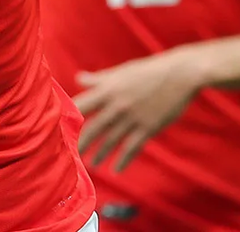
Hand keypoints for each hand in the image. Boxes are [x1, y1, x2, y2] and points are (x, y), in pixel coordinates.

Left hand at [74, 48, 204, 171]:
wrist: (181, 73)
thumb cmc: (150, 70)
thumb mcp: (123, 71)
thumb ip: (100, 78)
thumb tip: (79, 78)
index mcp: (109, 88)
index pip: (81, 106)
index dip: (68, 118)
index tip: (58, 130)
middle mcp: (117, 104)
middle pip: (92, 129)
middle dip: (80, 145)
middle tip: (69, 158)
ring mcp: (133, 117)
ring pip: (110, 141)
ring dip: (99, 155)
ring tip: (92, 165)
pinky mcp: (148, 127)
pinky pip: (132, 148)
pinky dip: (123, 161)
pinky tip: (116, 170)